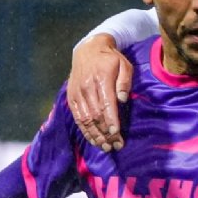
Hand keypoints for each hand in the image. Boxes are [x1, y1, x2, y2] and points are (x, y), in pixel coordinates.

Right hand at [67, 35, 133, 151]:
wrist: (88, 49)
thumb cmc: (110, 59)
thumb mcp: (124, 64)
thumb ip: (125, 81)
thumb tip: (122, 99)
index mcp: (101, 79)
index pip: (106, 103)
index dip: (111, 120)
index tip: (117, 134)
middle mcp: (87, 87)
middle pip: (96, 115)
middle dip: (106, 133)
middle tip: (116, 146)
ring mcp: (77, 93)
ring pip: (86, 119)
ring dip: (96, 135)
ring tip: (106, 147)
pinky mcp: (72, 98)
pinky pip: (78, 118)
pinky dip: (85, 131)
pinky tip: (94, 140)